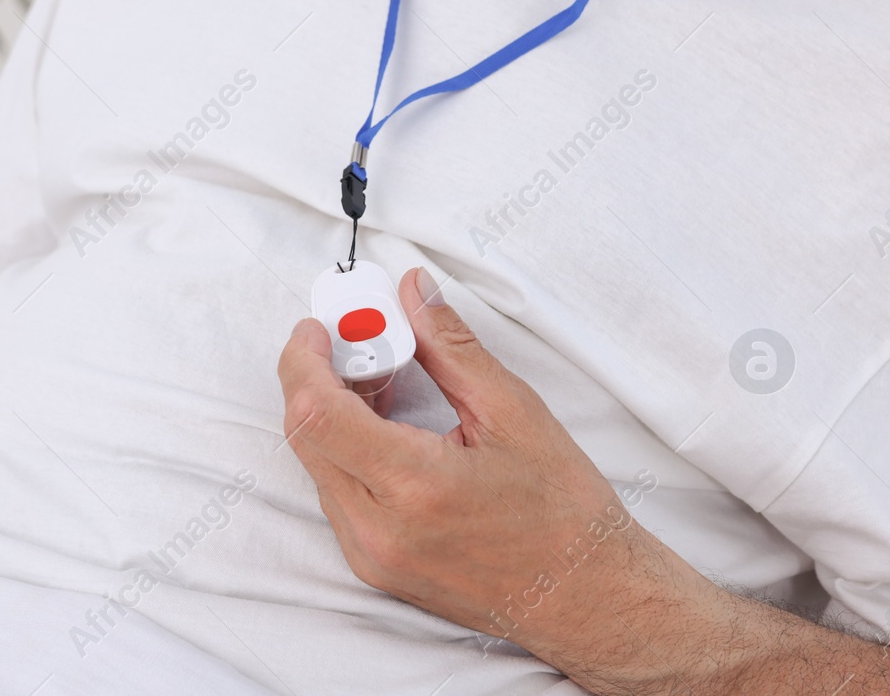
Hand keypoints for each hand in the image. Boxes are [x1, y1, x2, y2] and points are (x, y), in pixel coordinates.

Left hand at [277, 267, 713, 679]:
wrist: (586, 597)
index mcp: (415, 486)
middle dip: (316, 377)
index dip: (304, 359)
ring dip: (330, 414)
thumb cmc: (563, 513)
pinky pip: (334, 495)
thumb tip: (414, 292)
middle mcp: (379, 528)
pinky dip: (345, 451)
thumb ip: (450, 345)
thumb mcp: (513, 411)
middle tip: (356, 345)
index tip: (318, 329)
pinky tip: (387, 429)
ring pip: (316, 464)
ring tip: (384, 387)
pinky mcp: (372, 566)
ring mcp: (370, 554)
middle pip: (304, 434)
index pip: (317, 411)